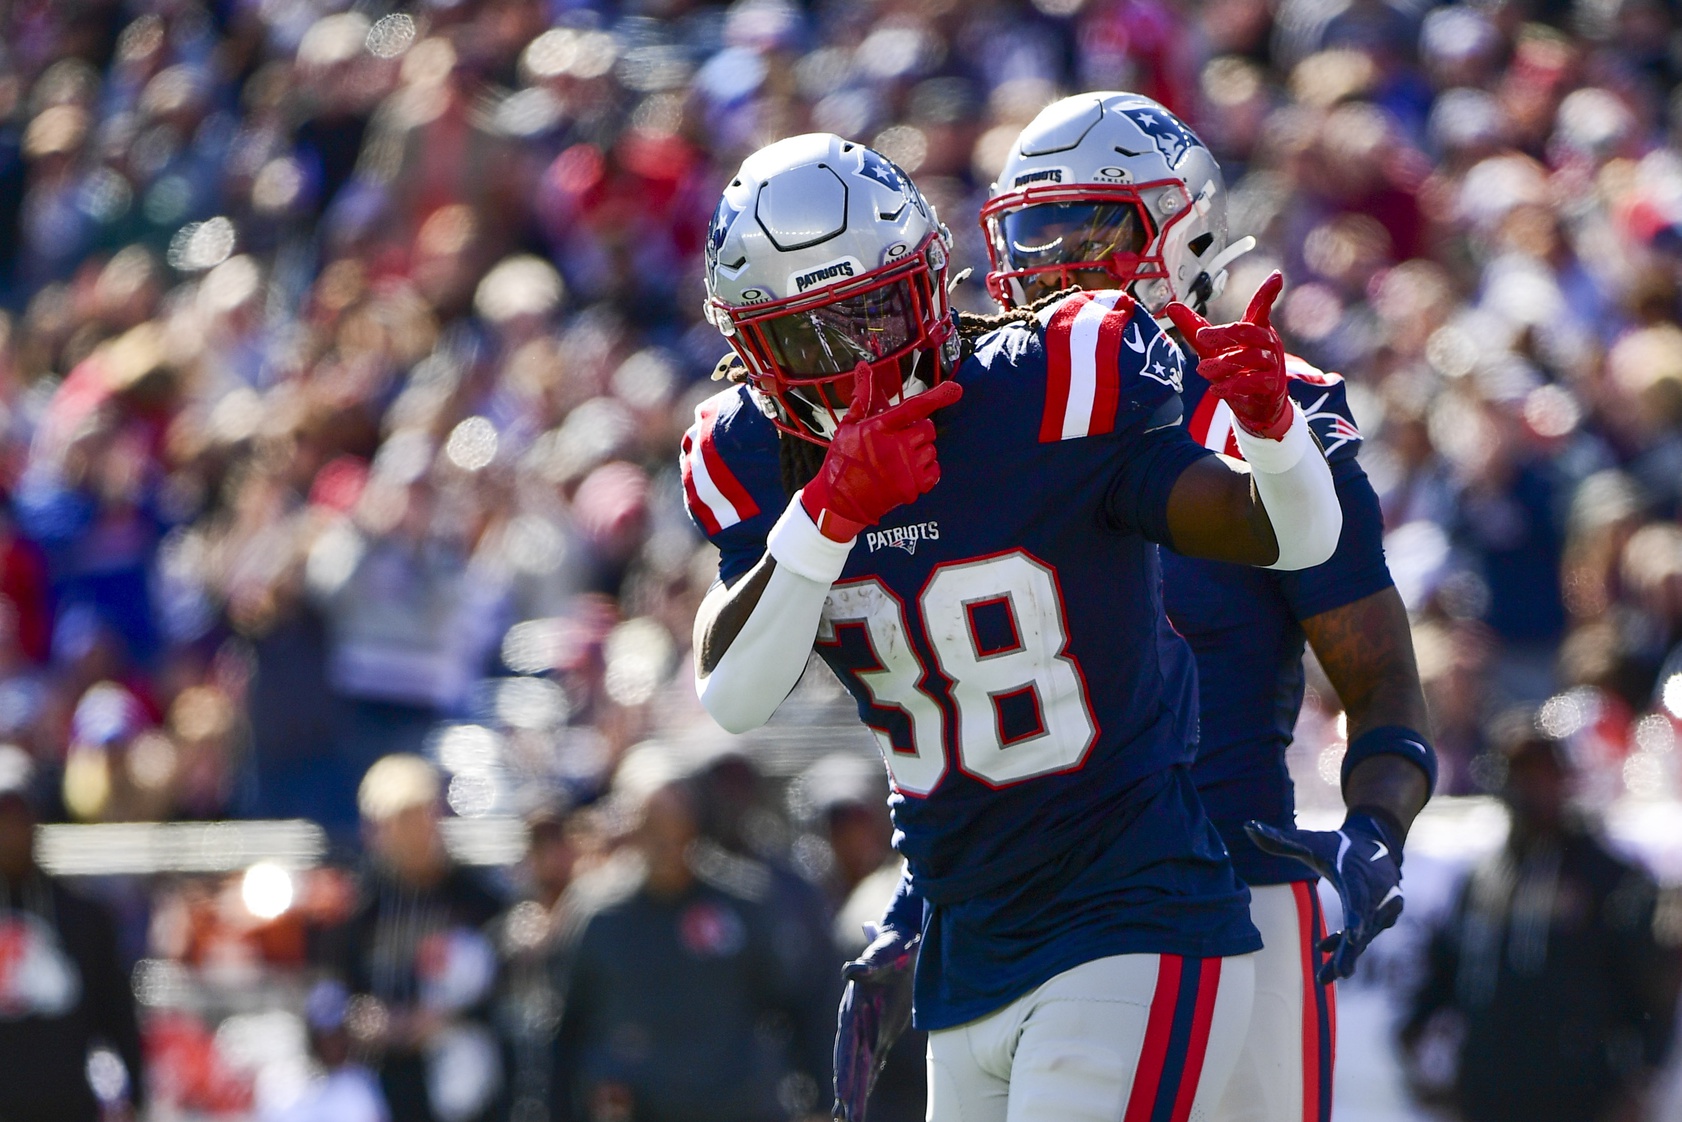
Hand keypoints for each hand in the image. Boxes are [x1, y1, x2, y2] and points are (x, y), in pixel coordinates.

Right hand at [800, 363, 961, 540]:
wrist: (840, 502)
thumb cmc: (843, 460)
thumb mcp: (848, 426)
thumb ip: (862, 397)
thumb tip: (863, 367)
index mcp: (879, 428)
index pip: (913, 408)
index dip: (937, 397)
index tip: (956, 389)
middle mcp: (895, 447)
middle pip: (927, 429)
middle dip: (918, 431)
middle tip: (900, 440)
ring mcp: (905, 469)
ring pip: (931, 450)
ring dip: (921, 451)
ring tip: (900, 459)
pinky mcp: (913, 487)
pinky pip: (935, 471)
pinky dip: (927, 471)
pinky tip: (908, 472)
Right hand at [833, 924, 918, 1121]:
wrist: (901, 945)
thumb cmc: (891, 949)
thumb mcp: (881, 955)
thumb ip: (867, 965)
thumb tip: (851, 970)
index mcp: (852, 1010)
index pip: (845, 1046)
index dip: (843, 1070)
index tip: (842, 1094)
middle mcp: (856, 1025)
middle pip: (849, 1064)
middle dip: (848, 1092)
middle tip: (845, 1119)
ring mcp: (868, 1031)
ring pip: (860, 1068)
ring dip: (856, 1093)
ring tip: (850, 1119)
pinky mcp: (881, 1034)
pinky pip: (873, 1063)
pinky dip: (867, 1082)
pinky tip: (862, 1101)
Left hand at [1165, 271, 1291, 439]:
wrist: (1255, 407)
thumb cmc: (1236, 371)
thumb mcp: (1213, 349)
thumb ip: (1194, 328)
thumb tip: (1171, 306)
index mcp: (1256, 329)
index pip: (1262, 308)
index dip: (1268, 293)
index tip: (1277, 276)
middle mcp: (1267, 343)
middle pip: (1249, 331)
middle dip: (1224, 333)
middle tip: (1201, 337)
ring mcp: (1272, 364)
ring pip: (1250, 357)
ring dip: (1222, 364)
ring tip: (1201, 370)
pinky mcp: (1271, 385)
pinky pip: (1253, 382)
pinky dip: (1232, 386)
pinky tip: (1215, 390)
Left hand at [1246, 809, 1404, 982]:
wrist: (1376, 844)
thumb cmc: (1338, 845)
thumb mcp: (1310, 841)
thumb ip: (1279, 839)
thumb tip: (1247, 827)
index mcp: (1358, 875)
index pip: (1357, 898)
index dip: (1356, 916)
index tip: (1354, 935)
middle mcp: (1377, 893)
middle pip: (1363, 926)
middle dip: (1350, 951)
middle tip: (1340, 974)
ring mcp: (1384, 908)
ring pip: (1364, 937)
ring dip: (1346, 955)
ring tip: (1324, 978)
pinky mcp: (1384, 918)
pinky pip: (1365, 935)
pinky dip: (1347, 944)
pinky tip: (1324, 951)